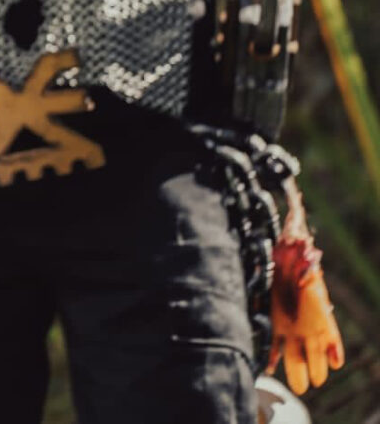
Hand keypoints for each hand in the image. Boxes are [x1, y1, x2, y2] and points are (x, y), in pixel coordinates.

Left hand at [265, 240, 344, 394]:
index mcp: (319, 311)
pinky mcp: (275, 323)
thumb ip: (302, 244)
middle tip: (314, 381)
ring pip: (298, 357)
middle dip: (316, 368)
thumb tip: (299, 216)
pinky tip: (268, 368)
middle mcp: (308, 323)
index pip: (330, 335)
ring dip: (300, 371)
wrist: (284, 253)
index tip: (336, 361)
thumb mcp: (302, 249)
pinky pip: (274, 346)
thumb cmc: (297, 253)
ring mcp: (292, 326)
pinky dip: (271, 357)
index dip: (333, 348)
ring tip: (302, 386)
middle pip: (315, 354)